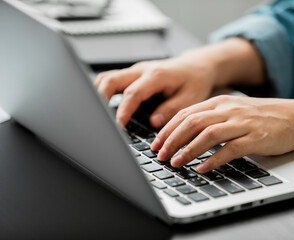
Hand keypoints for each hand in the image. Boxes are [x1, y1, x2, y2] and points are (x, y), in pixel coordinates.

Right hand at [94, 38, 265, 127]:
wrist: (196, 66)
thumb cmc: (194, 81)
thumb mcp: (191, 97)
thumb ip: (172, 109)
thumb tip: (153, 121)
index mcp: (157, 75)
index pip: (134, 93)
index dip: (123, 110)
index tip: (117, 126)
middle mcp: (143, 70)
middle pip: (111, 80)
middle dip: (99, 98)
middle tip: (97, 119)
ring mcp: (136, 71)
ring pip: (108, 78)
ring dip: (98, 94)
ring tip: (95, 114)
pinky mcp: (133, 75)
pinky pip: (113, 80)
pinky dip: (104, 91)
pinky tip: (103, 106)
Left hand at [151, 95, 293, 172]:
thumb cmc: (262, 116)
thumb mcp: (233, 110)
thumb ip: (211, 117)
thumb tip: (184, 132)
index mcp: (220, 102)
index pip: (186, 113)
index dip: (168, 129)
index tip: (156, 143)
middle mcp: (229, 109)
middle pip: (193, 122)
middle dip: (172, 140)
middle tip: (160, 155)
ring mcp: (242, 123)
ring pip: (208, 134)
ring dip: (188, 149)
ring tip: (176, 163)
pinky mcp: (255, 137)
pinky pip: (230, 149)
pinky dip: (213, 159)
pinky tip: (202, 168)